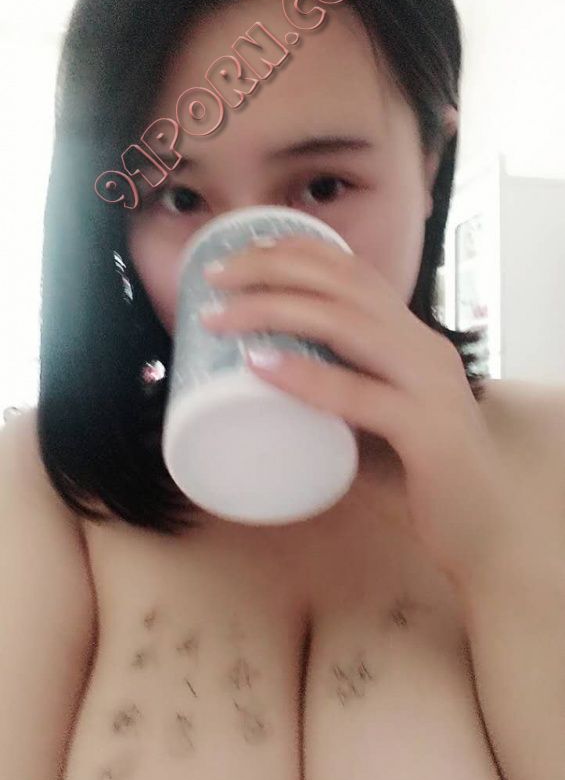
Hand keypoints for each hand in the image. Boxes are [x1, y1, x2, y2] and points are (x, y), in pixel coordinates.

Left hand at [200, 233, 518, 587]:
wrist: (489, 529)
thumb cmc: (425, 476)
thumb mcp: (380, 418)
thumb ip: (340, 396)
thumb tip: (269, 389)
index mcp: (413, 339)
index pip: (354, 272)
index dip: (297, 250)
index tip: (243, 250)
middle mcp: (423, 347)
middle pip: (342, 284)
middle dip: (271, 268)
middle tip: (214, 276)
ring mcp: (429, 385)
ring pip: (346, 323)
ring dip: (274, 310)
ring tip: (220, 317)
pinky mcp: (428, 431)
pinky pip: (361, 394)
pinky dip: (306, 376)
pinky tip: (261, 366)